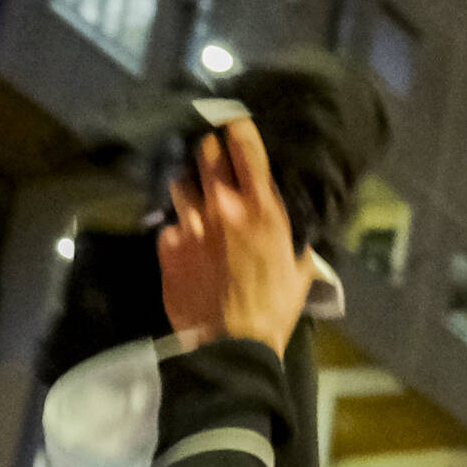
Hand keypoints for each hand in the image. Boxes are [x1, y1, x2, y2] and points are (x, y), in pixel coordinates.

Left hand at [158, 121, 317, 346]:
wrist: (232, 344)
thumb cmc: (274, 308)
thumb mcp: (299, 269)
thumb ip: (293, 241)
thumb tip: (291, 231)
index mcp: (261, 209)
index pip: (245, 148)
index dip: (238, 128)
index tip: (234, 122)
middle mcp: (222, 207)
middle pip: (206, 155)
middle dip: (208, 152)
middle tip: (211, 158)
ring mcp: (190, 225)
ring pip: (180, 184)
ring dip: (189, 188)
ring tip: (194, 199)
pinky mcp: (167, 247)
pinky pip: (168, 226)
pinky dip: (177, 231)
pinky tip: (185, 244)